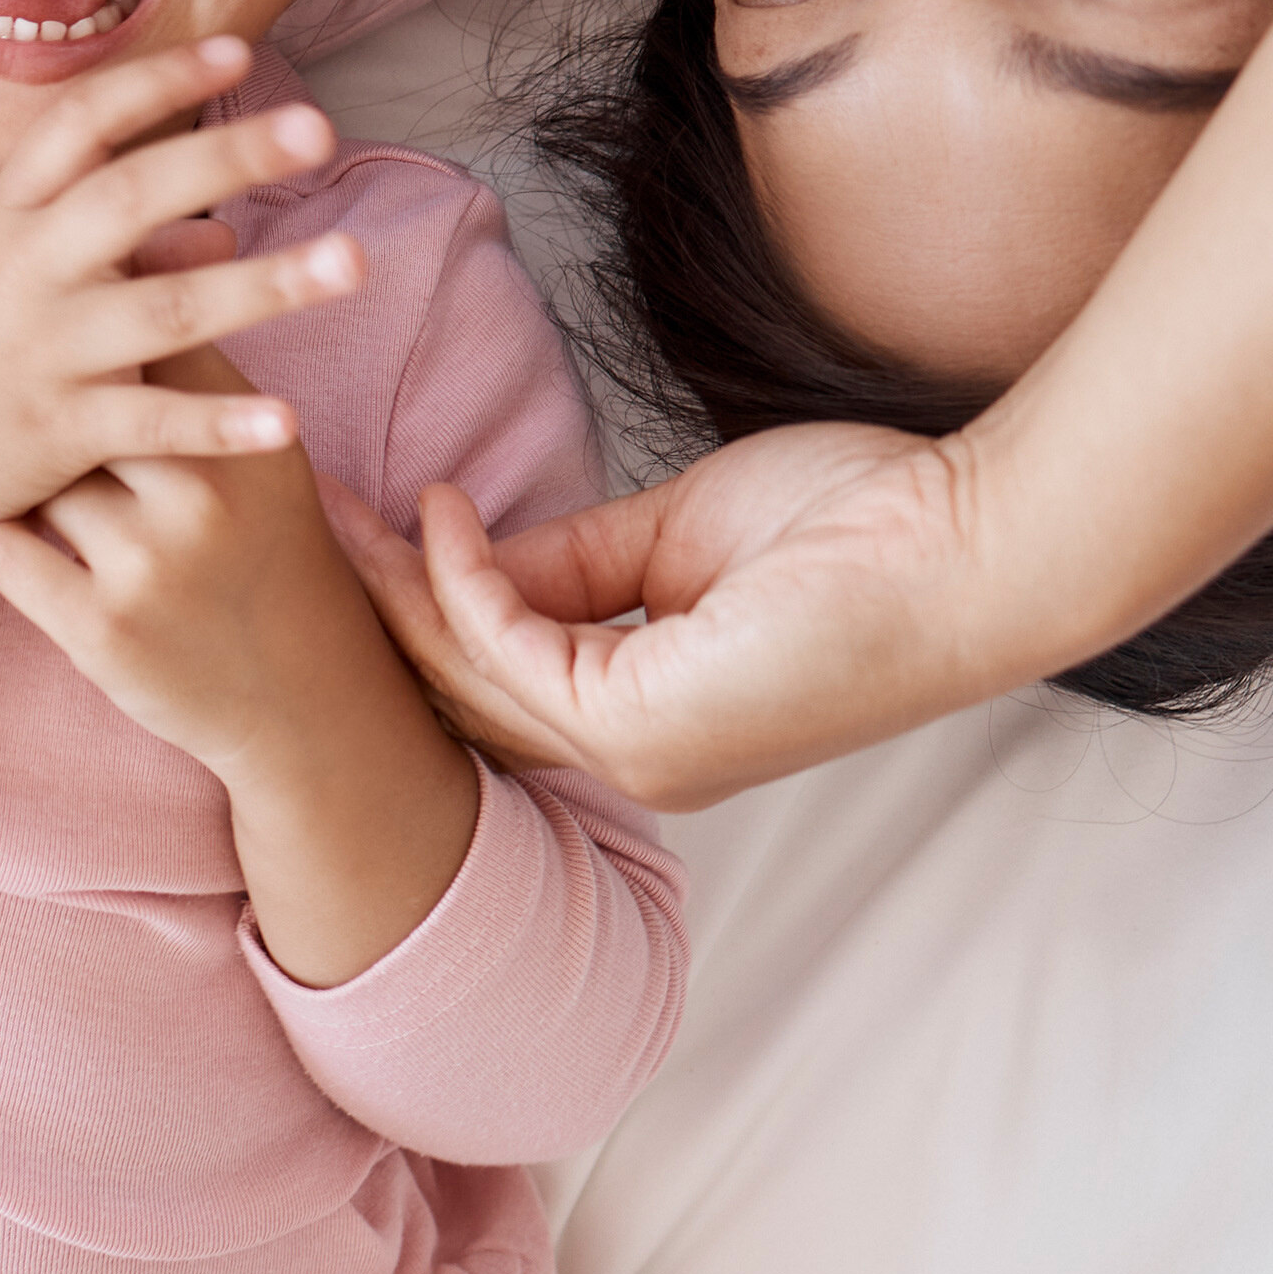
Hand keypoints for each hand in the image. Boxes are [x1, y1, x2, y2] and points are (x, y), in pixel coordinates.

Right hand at [0, 38, 364, 728]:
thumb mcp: (10, 269)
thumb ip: (113, 241)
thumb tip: (223, 228)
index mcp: (6, 211)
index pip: (83, 121)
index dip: (159, 81)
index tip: (241, 51)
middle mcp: (21, 267)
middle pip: (133, 195)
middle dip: (227, 156)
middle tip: (319, 128)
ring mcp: (39, 349)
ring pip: (164, 311)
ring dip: (265, 285)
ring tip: (353, 262)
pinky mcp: (54, 431)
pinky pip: (151, 423)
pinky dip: (218, 424)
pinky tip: (286, 422)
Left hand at [0, 348, 363, 783]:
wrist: (303, 697)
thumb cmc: (266, 550)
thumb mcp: (261, 456)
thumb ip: (204, 365)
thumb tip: (156, 237)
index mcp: (246, 436)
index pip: (153, 333)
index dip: (105, 322)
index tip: (77, 324)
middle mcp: (200, 493)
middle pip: (83, 397)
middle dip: (64, 409)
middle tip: (49, 418)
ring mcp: (148, 563)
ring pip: (38, 479)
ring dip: (35, 485)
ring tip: (55, 494)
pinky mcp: (100, 629)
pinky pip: (5, 551)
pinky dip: (13, 546)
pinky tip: (41, 549)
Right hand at [315, 420, 1015, 807]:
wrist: (973, 542)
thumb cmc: (863, 528)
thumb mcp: (679, 534)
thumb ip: (572, 558)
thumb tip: (466, 547)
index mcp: (650, 721)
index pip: (499, 679)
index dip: (418, 607)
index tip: (355, 530)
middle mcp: (637, 758)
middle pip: (461, 690)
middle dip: (375, 607)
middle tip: (299, 524)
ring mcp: (640, 754)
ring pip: (471, 678)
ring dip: (393, 595)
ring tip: (329, 515)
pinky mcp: (646, 723)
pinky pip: (511, 650)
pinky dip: (461, 581)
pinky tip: (438, 514)